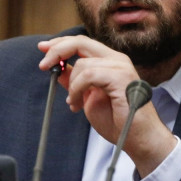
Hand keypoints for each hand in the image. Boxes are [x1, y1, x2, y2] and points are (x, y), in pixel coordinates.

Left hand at [38, 35, 176, 176]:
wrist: (139, 138)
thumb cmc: (118, 120)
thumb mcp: (88, 98)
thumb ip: (76, 82)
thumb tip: (58, 69)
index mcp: (110, 61)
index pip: (82, 42)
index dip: (60, 43)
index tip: (42, 48)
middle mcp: (117, 59)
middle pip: (81, 41)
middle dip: (57, 50)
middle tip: (43, 65)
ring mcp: (121, 66)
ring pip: (82, 63)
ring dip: (71, 85)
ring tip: (74, 103)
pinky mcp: (121, 77)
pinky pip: (89, 75)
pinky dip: (77, 89)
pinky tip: (78, 103)